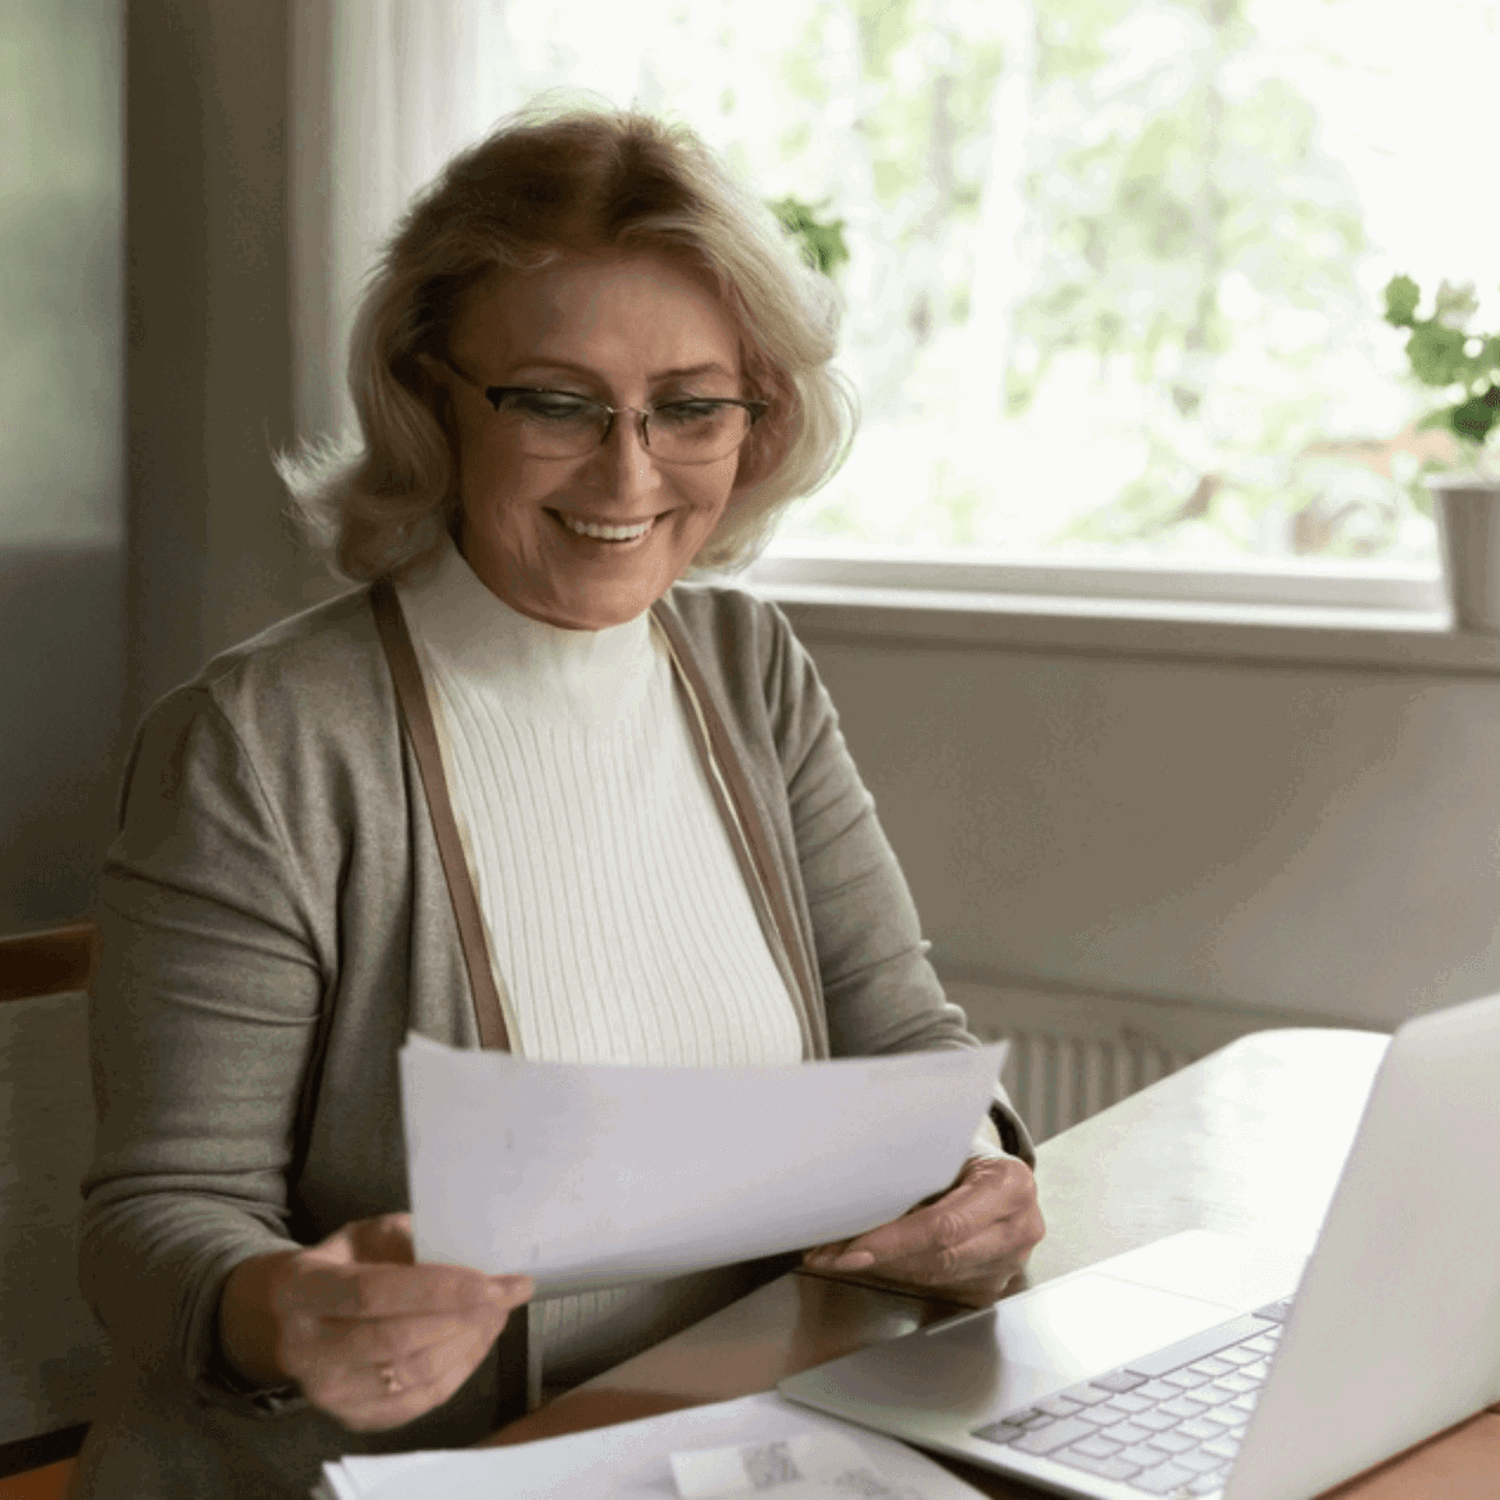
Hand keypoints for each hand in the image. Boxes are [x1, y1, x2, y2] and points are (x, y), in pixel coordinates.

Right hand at [217, 1213, 532, 1432]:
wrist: (298, 1317)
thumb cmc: (344, 1265)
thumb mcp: (366, 1234)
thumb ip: (410, 1239)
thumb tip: (471, 1248)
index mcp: (303, 1288)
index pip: (373, 1292)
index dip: (435, 1289)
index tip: (487, 1281)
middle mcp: (306, 1347)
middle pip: (395, 1340)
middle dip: (462, 1316)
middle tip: (503, 1295)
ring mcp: (327, 1391)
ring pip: (411, 1375)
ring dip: (467, 1343)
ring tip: (497, 1314)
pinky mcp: (352, 1416)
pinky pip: (417, 1401)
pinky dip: (458, 1371)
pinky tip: (478, 1342)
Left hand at [801, 1155, 1043, 1306]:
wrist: (998, 1171)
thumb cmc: (967, 1153)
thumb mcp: (947, 1146)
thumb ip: (913, 1166)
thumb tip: (849, 1188)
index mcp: (1010, 1185)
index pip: (945, 1225)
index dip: (895, 1240)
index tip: (853, 1248)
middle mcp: (1018, 1228)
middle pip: (939, 1257)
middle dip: (880, 1257)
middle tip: (830, 1253)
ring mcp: (1009, 1262)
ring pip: (935, 1276)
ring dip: (883, 1268)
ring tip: (839, 1254)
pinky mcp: (992, 1283)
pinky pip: (939, 1287)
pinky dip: (899, 1273)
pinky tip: (872, 1260)